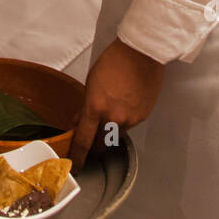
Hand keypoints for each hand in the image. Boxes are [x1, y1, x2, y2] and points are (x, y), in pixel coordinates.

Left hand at [69, 37, 163, 170]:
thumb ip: (85, 106)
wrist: (141, 53)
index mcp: (95, 107)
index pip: (83, 141)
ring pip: (116, 136)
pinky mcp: (143, 116)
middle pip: (101, 144)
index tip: (76, 165)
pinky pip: (130, 126)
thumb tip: (78, 120)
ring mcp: (130, 119)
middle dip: (95, 144)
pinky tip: (125, 105)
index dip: (77, 156)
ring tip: (112, 111)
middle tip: (92, 137)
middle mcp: (113, 118)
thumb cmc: (115, 61)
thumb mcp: (91, 82)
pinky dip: (125, 121)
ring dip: (111, 131)